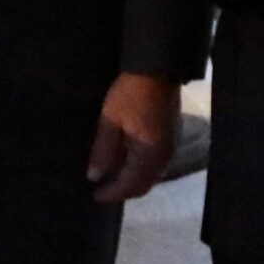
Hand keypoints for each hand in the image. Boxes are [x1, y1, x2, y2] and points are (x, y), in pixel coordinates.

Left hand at [86, 72, 177, 202]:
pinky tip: (125, 161)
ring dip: (132, 180)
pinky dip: (140, 168)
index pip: (130, 186)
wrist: (157, 68)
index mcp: (149, 156)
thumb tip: (94, 177)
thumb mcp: (110, 120)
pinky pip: (155, 163)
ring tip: (111, 176)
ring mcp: (170, 147)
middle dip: (123, 191)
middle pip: (143, 185)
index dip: (111, 193)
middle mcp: (164, 157)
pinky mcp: (170, 137)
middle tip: (102, 189)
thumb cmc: (130, 94)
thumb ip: (103, 151)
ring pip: (150, 175)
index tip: (94, 195)